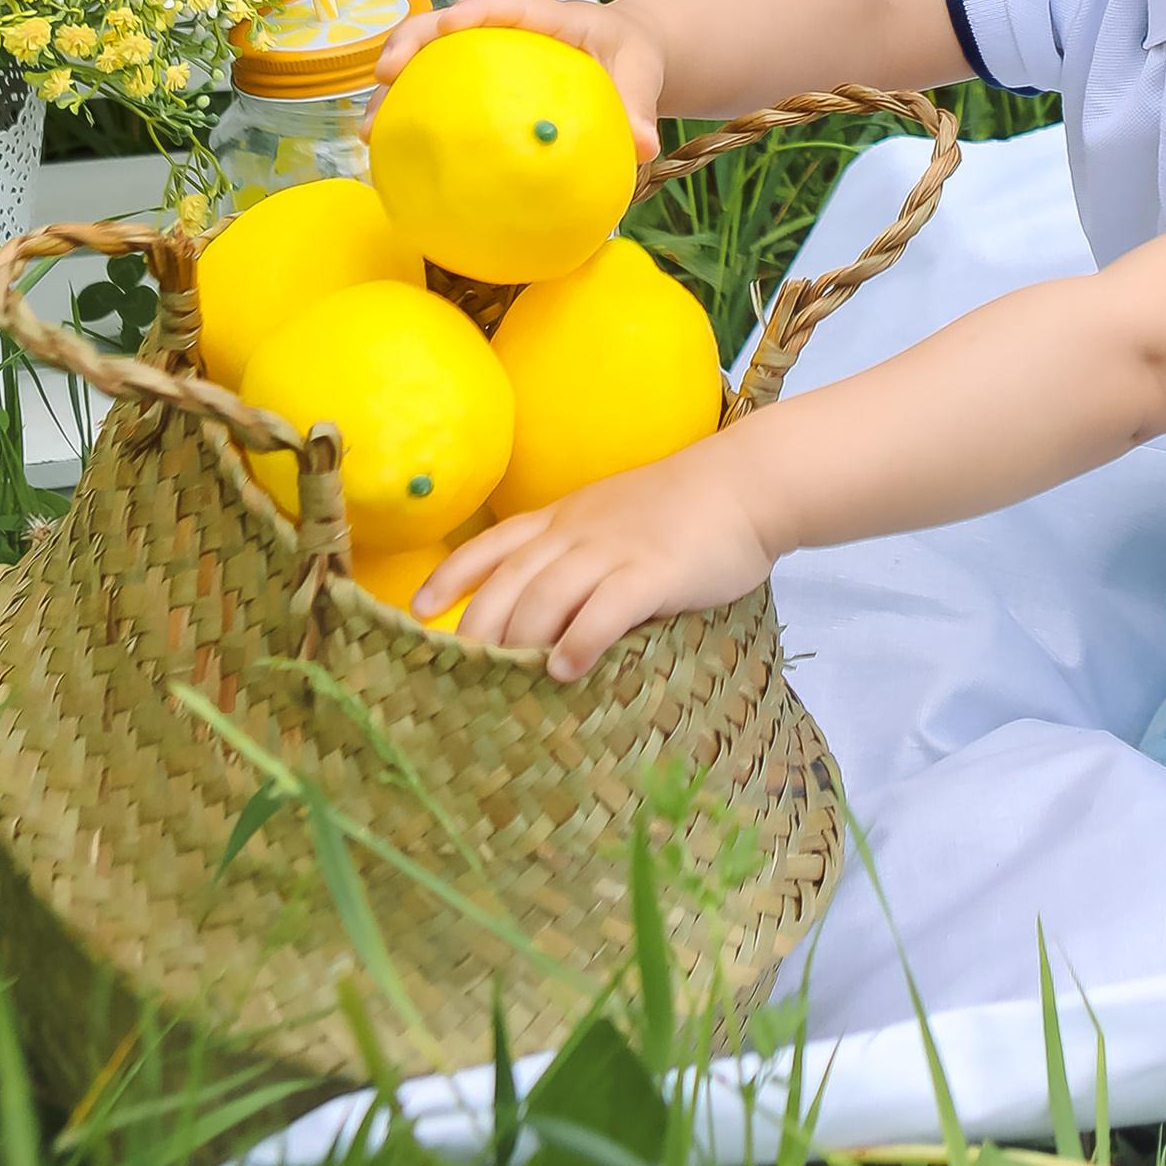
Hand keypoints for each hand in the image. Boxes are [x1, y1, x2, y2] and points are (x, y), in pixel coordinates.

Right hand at [375, 0, 666, 159]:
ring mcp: (484, 57)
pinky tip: (391, 158)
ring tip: (370, 129)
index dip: (475, 11)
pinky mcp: (476, 86)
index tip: (450, 24)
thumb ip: (640, 104)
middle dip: (410, 43)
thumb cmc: (631, 57)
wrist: (625, 58)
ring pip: (429, 62)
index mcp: (548, 16)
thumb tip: (643, 145)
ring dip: (394, 90)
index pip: (507, 4)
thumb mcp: (642, 73)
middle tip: (385, 75)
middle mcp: (505, 31)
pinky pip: (438, 97)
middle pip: (446, 25)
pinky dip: (412, 121)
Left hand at [414, 434, 769, 679]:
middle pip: (509, 582)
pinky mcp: (653, 572)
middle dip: (477, 630)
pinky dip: (580, 641)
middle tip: (458, 675)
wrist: (746, 482)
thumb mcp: (617, 517)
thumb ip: (581, 553)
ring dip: (521, 643)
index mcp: (567, 518)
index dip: (453, 576)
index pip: (494, 544)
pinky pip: (606, 609)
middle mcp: (579, 533)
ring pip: (546, 597)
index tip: (419, 609)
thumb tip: (547, 609)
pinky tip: (566, 672)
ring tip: (504, 682)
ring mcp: (614, 550)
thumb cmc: (685, 508)